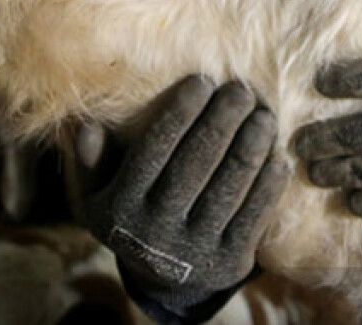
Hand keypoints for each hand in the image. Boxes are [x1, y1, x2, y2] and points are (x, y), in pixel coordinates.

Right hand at [72, 76, 288, 319]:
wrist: (165, 279)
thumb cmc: (134, 214)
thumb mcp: (98, 195)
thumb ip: (92, 160)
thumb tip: (83, 125)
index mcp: (118, 209)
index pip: (153, 151)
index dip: (180, 113)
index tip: (203, 81)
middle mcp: (153, 231)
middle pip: (195, 165)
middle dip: (222, 122)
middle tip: (241, 90)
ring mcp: (193, 249)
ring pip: (228, 188)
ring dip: (251, 147)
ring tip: (264, 116)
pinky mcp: (229, 261)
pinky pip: (254, 216)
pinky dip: (268, 183)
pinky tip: (278, 155)